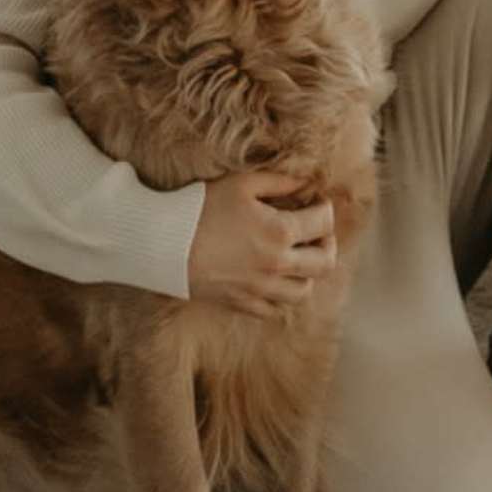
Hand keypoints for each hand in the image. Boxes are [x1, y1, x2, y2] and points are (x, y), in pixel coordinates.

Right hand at [189, 173, 334, 316]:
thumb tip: (306, 183)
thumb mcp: (242, 184)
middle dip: (327, 244)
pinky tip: (272, 278)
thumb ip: (280, 181)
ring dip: (307, 272)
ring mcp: (261, 290)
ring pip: (304, 291)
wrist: (164, 245)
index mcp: (281, 233)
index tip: (316, 202)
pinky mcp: (242, 304)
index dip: (325, 209)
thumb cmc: (200, 208)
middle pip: (325, 263)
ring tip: (296, 256)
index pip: (324, 223)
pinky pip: (275, 309)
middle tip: (315, 231)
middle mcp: (277, 266)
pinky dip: (281, 296)